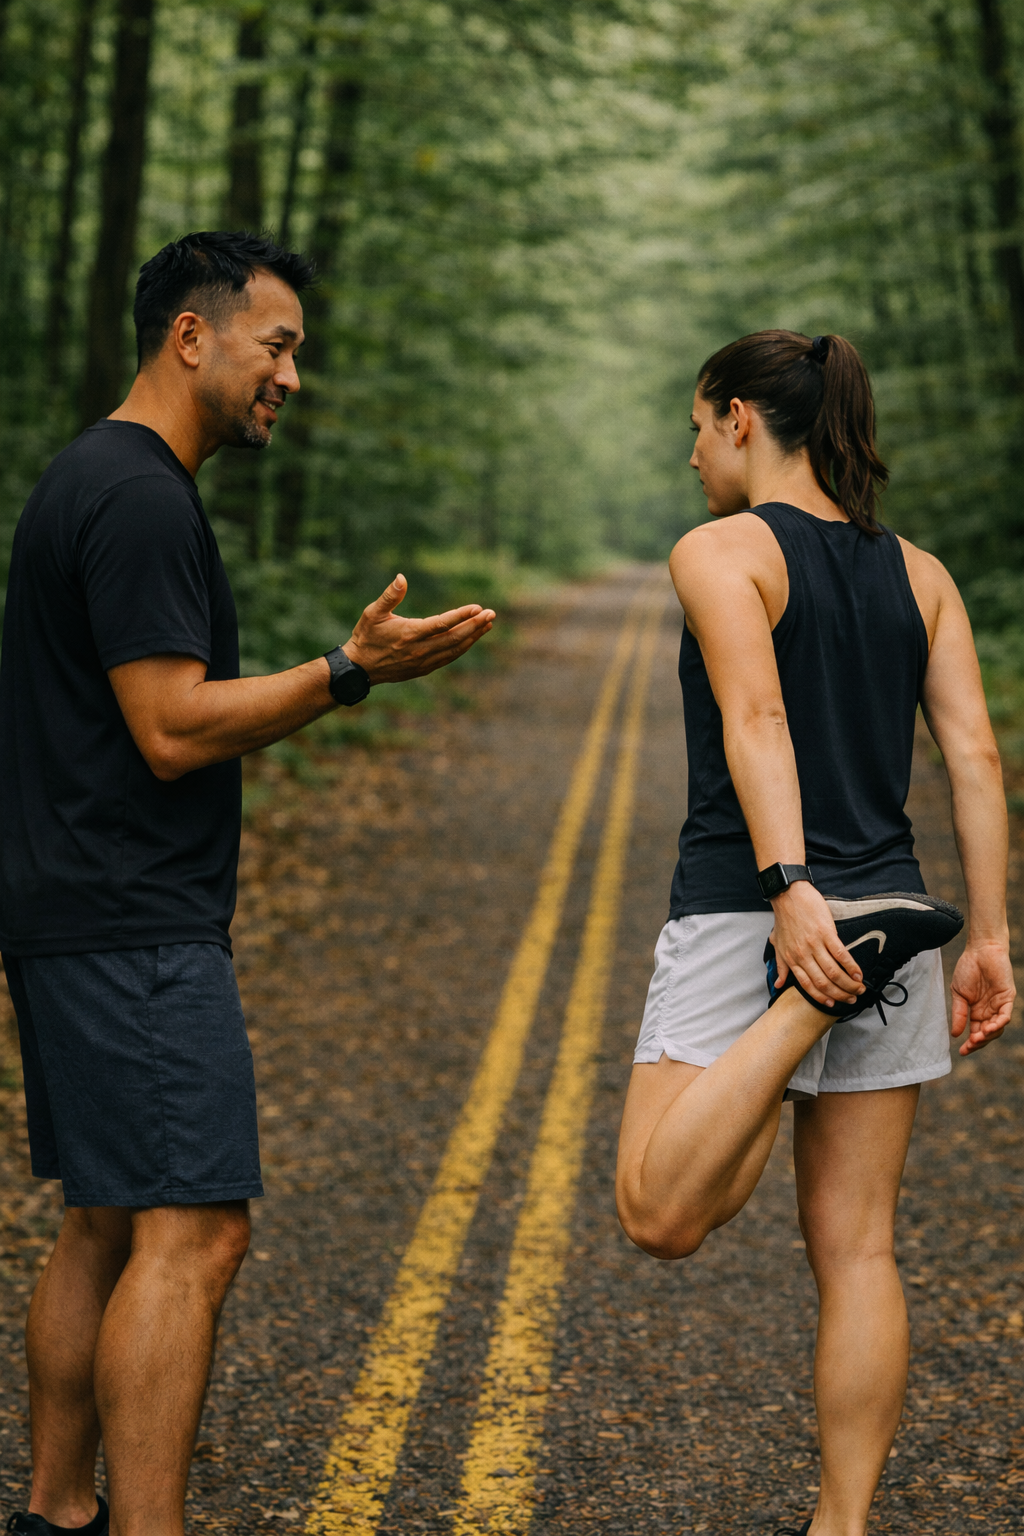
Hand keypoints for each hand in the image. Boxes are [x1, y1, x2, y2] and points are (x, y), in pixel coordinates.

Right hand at [343, 574, 494, 683]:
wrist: (360, 668)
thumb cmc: (366, 636)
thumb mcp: (373, 613)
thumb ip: (389, 596)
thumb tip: (401, 577)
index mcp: (409, 634)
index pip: (441, 624)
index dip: (461, 616)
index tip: (478, 607)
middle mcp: (420, 649)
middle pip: (455, 638)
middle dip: (475, 626)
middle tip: (491, 614)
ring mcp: (424, 661)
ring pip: (455, 649)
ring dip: (473, 637)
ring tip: (488, 624)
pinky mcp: (425, 668)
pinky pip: (449, 657)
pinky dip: (463, 647)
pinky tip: (472, 638)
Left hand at [769, 881, 863, 1006]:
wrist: (788, 896)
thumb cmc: (784, 920)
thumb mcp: (777, 945)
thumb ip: (780, 967)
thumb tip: (778, 984)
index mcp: (792, 960)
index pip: (808, 986)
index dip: (822, 998)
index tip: (834, 1005)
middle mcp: (803, 955)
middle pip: (824, 982)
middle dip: (840, 994)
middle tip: (852, 998)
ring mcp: (815, 944)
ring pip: (834, 971)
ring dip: (849, 983)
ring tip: (859, 988)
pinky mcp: (826, 933)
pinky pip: (841, 954)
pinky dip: (851, 966)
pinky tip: (859, 974)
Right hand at [950, 941, 1014, 1054]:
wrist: (979, 950)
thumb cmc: (967, 969)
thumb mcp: (958, 994)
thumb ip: (958, 1013)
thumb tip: (954, 1034)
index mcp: (977, 1011)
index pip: (976, 1032)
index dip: (970, 1044)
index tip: (961, 1052)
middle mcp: (990, 1011)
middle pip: (988, 1034)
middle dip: (979, 1042)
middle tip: (969, 1046)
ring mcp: (999, 1005)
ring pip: (998, 1027)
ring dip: (989, 1035)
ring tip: (978, 1038)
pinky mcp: (1007, 997)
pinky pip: (1006, 1015)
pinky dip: (999, 1023)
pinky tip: (989, 1028)